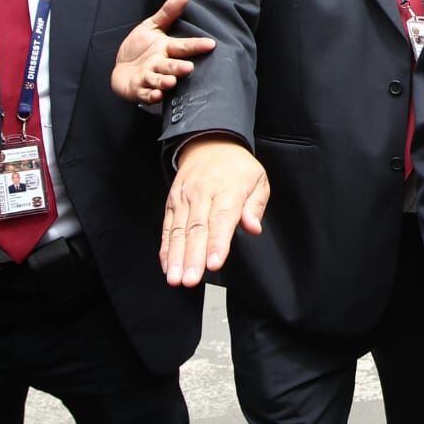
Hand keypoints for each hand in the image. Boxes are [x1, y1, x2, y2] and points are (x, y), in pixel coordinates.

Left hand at [112, 0, 216, 103]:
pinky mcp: (139, 90)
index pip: (183, 46)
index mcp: (166, 49)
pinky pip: (145, 94)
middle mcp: (161, 65)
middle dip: (180, 67)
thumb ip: (167, 12)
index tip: (211, 44)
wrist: (122, 70)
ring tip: (170, 81)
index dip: (196, 45)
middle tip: (189, 68)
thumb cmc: (139, 48)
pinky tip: (155, 94)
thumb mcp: (151, 27)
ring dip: (165, 81)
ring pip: (159, 80)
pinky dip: (150, 96)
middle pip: (172, 66)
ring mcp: (150, 78)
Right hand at [162, 137, 268, 286]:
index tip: (214, 264)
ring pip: (179, 230)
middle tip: (191, 280)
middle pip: (197, 229)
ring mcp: (184, 198)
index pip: (222, 219)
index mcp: (228, 190)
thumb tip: (254, 228)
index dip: (218, 243)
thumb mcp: (258, 180)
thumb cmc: (238, 167)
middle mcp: (203, 194)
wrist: (209, 143)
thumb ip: (255, 206)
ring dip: (176, 256)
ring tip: (175, 278)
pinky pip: (168, 227)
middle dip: (193, 257)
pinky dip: (166, 247)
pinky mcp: (172, 202)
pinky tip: (167, 265)